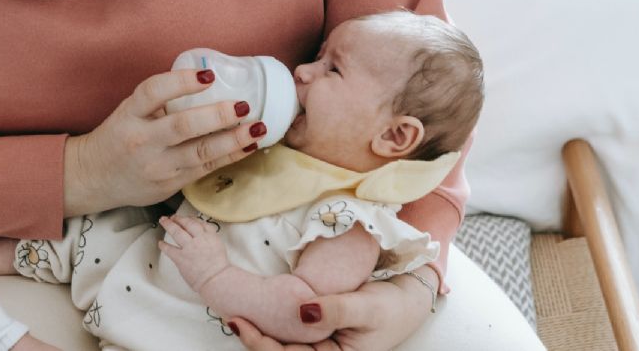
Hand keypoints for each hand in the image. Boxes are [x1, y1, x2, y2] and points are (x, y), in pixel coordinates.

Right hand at [64, 69, 265, 215]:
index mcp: (130, 114)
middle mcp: (142, 140)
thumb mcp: (130, 111)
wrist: (95, 177)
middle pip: (182, 126)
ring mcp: (157, 166)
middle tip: (244, 105)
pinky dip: (230, 156)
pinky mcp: (170, 184)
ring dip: (233, 140)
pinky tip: (249, 146)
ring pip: (200, 152)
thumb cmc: (120, 136)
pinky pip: (205, 168)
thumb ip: (160, 99)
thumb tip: (209, 78)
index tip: (207, 75)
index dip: (181, 81)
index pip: (153, 92)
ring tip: (257, 127)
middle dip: (217, 116)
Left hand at [158, 215, 229, 291]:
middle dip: (179, 218)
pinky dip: (164, 245)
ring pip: (177, 232)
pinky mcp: (181, 258)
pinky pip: (169, 249)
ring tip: (163, 221)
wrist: (216, 279)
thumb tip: (202, 235)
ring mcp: (189, 248)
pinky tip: (160, 243)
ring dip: (168, 225)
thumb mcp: (218, 247)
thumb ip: (210, 238)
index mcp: (210, 236)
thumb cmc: (219, 268)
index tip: (187, 218)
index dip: (191, 218)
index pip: (199, 223)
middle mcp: (199, 239)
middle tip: (173, 217)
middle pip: (187, 223)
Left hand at [226, 266, 438, 350]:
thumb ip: (335, 310)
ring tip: (236, 313)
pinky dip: (273, 319)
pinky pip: (291, 328)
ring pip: (282, 341)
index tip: (238, 325)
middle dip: (254, 339)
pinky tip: (257, 308)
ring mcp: (319, 343)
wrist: (409, 294)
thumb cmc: (393, 305)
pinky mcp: (318, 327)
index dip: (260, 344)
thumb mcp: (367, 307)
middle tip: (230, 316)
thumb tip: (302, 311)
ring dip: (261, 330)